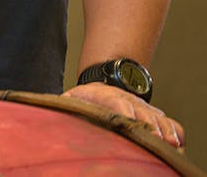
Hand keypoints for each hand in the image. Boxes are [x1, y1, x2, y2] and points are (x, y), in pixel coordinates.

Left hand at [63, 83, 184, 147]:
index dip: (124, 110)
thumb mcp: (70, 99)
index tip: (131, 120)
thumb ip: (65, 105)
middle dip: (147, 124)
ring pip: (155, 115)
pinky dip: (173, 130)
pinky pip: (166, 120)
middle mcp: (125, 98)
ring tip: (168, 142)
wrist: (100, 83)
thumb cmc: (81, 99)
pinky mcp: (151, 112)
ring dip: (162, 129)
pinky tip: (176, 141)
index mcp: (102, 95)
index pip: (115, 100)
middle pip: (139, 110)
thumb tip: (50, 111)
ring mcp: (140, 105)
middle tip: (154, 138)